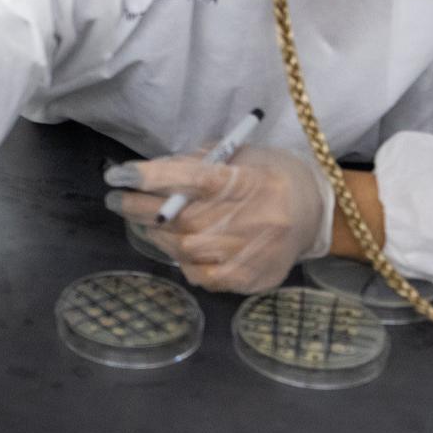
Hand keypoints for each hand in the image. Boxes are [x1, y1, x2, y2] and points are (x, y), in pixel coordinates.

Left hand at [104, 146, 334, 292]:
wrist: (315, 212)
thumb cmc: (270, 176)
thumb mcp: (240, 155)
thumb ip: (196, 163)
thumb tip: (149, 173)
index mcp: (248, 180)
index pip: (193, 177)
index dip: (151, 177)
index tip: (118, 174)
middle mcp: (253, 217)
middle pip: (181, 218)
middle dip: (140, 208)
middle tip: (117, 199)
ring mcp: (251, 251)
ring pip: (185, 249)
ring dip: (157, 235)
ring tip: (146, 222)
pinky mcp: (250, 278)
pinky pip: (201, 275)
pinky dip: (182, 261)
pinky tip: (177, 247)